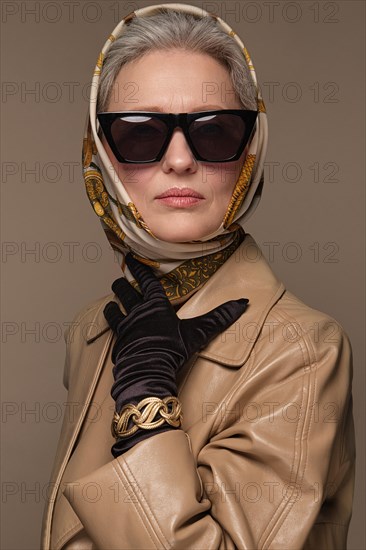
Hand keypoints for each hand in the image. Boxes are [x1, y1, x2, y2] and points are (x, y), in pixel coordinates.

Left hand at [104, 254, 247, 454]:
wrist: (149, 369)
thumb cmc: (173, 349)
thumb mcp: (199, 332)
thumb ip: (220, 318)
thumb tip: (243, 303)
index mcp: (157, 306)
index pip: (147, 282)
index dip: (139, 269)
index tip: (130, 258)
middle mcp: (139, 312)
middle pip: (127, 293)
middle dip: (122, 284)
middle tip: (118, 278)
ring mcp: (126, 327)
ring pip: (115, 309)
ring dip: (113, 304)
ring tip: (111, 301)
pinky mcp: (119, 342)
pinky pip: (111, 329)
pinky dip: (110, 325)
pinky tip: (109, 326)